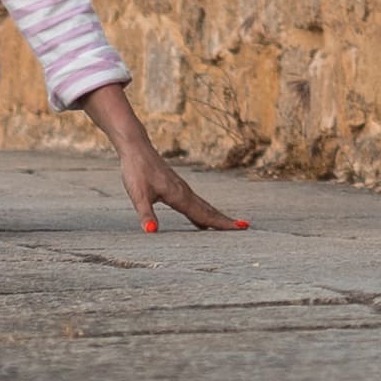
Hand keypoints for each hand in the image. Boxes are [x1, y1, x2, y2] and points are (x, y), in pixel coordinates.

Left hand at [87, 86, 245, 234]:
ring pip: (204, 206)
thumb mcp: (138, 196)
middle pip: (209, 210)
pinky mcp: (177, 186)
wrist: (136, 148)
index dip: (221, 223)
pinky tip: (202, 220)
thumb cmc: (136, 171)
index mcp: (179, 196)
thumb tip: (151, 231)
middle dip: (225, 220)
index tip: (240, 227)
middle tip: (244, 228)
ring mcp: (182, 188)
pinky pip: (195, 203)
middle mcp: (184, 192)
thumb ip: (146, 215)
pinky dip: (204, 212)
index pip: (204, 214)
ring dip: (217, 217)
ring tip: (230, 226)